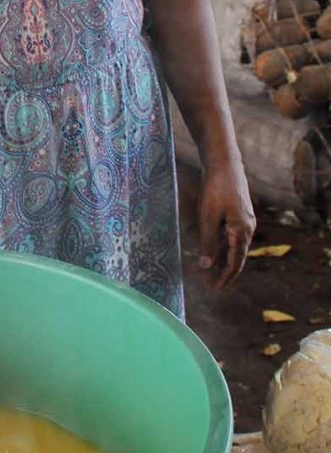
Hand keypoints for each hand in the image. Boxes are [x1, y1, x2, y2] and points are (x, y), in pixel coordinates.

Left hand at [197, 159, 255, 287]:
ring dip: (222, 259)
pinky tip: (212, 249)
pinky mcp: (237, 212)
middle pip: (236, 257)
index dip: (225, 278)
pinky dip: (222, 245)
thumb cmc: (216, 189)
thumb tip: (206, 266)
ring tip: (209, 271)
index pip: (236, 263)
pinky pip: (231, 235)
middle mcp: (247, 228)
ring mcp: (243, 220)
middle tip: (211, 284)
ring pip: (233, 246)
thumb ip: (208, 243)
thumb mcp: (208, 217)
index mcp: (242, 232)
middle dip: (224, 271)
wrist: (224, 162)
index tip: (215, 289)